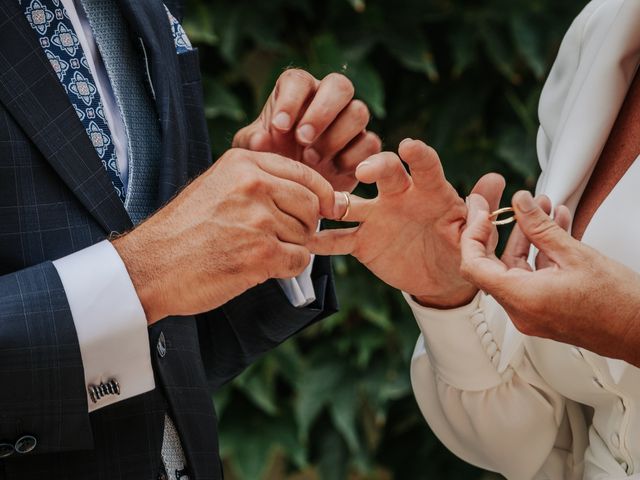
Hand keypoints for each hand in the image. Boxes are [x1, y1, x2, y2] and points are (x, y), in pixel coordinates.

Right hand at [112, 148, 338, 324]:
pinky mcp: (260, 253)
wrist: (150, 266)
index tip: (329, 207)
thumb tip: (307, 194)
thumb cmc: (183, 230)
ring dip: (290, 249)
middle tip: (279, 238)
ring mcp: (258, 218)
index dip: (322, 194)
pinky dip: (286, 269)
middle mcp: (254, 184)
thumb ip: (258, 182)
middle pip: (312, 205)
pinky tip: (259, 268)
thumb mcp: (217, 185)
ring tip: (255, 252)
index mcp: (244, 163)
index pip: (305, 174)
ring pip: (306, 235)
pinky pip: (299, 261)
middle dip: (305, 225)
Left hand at [233, 69, 381, 191]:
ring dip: (336, 136)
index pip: (298, 80)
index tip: (278, 127)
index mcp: (298, 93)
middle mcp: (328, 100)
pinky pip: (370, 142)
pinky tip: (332, 171)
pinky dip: (353, 157)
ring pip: (359, 111)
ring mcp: (350, 122)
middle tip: (302, 139)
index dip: (290, 100)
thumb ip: (253, 144)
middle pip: (339, 85)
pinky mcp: (365, 146)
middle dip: (322, 112)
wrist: (295, 191)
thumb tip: (260, 138)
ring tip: (311, 159)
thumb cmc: (273, 162)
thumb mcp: (255, 155)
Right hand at [310, 139, 505, 307]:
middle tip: (366, 172)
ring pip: (352, 202)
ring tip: (321, 203)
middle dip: (376, 167)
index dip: (419, 155)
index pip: (426, 167)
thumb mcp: (476, 235)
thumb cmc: (460, 249)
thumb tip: (496, 180)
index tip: (410, 146)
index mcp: (431, 192)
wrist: (440, 279)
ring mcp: (376, 217)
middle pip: (385, 173)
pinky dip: (323, 241)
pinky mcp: (362, 241)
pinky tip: (306, 241)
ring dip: (336, 200)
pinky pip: (339, 240)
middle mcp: (399, 197)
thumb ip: (481, 210)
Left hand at [460, 190, 639, 364]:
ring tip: (541, 208)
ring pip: (515, 268)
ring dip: (527, 237)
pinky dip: (539, 253)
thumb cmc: (618, 304)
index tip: (481, 212)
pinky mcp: (544, 310)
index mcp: (522, 298)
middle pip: (493, 265)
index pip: (474, 265)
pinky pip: (532, 277)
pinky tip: (554, 228)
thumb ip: (540, 226)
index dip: (473, 235)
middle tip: (503, 205)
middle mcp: (521, 310)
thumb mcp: (575, 254)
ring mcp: (531, 313)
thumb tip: (520, 203)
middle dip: (502, 230)